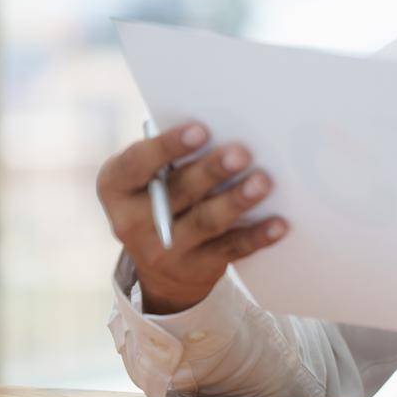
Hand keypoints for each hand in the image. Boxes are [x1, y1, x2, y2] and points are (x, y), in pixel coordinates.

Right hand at [96, 122, 287, 314]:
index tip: (201, 129)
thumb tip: (225, 127)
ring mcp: (164, 251)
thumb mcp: (151, 179)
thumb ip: (172, 156)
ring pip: (205, 222)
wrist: (160, 268)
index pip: (136, 165)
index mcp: (116, 189)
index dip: (167, 147)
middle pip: (178, 193)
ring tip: (263, 182)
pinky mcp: (196, 269)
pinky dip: (257, 236)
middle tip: (241, 152)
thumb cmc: (162, 197)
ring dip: (236, 201)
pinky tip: (279, 223)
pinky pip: (231, 250)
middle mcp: (132, 223)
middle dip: (211, 171)